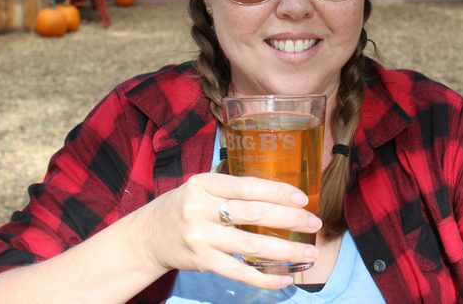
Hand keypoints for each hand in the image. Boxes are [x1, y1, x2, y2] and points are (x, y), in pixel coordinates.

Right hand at [140, 173, 321, 288]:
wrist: (149, 235)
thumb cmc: (185, 207)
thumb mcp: (202, 189)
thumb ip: (232, 190)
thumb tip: (280, 194)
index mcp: (204, 184)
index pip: (247, 186)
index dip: (277, 191)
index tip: (302, 197)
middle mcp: (200, 208)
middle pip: (253, 213)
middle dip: (289, 218)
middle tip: (314, 223)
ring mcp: (200, 237)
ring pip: (251, 244)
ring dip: (285, 249)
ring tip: (309, 252)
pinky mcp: (202, 261)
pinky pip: (239, 271)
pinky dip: (264, 277)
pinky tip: (285, 278)